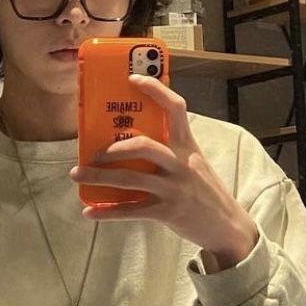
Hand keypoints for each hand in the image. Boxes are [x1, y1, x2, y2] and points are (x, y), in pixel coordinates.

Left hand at [70, 75, 257, 267]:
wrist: (228, 227)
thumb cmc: (204, 190)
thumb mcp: (194, 162)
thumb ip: (170, 149)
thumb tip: (128, 139)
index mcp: (187, 145)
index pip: (175, 108)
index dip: (155, 90)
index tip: (132, 78)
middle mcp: (181, 164)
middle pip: (143, 146)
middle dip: (113, 148)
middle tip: (94, 152)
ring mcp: (174, 189)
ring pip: (131, 179)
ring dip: (99, 177)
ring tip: (77, 174)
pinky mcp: (168, 212)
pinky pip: (132, 211)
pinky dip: (107, 212)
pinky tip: (89, 212)